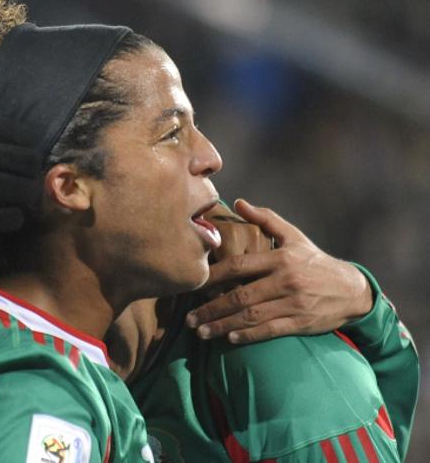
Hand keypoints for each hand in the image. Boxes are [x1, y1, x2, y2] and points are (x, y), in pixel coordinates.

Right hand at [0, 87, 41, 231]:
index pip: (12, 132)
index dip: (28, 145)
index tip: (32, 154)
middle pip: (19, 160)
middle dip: (33, 172)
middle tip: (34, 183)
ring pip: (13, 188)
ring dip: (27, 197)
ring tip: (30, 204)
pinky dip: (11, 219)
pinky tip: (14, 219)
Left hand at [185, 199, 372, 343]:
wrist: (352, 290)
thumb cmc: (315, 261)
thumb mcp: (294, 236)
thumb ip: (266, 219)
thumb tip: (238, 202)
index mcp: (280, 258)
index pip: (239, 266)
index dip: (213, 275)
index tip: (192, 283)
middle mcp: (285, 281)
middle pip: (240, 296)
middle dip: (211, 308)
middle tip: (189, 318)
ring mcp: (293, 303)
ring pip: (251, 316)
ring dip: (223, 325)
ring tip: (200, 331)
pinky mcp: (301, 322)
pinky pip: (269, 331)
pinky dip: (248, 335)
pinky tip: (229, 338)